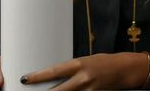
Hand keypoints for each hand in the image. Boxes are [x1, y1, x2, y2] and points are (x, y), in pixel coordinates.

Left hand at [18, 53, 147, 90]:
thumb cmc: (102, 63)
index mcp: (78, 64)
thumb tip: (54, 79)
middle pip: (58, 90)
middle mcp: (83, 78)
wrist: (124, 69)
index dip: (38, 76)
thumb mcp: (84, 62)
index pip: (53, 71)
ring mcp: (90, 90)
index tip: (25, 78)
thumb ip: (70, 71)